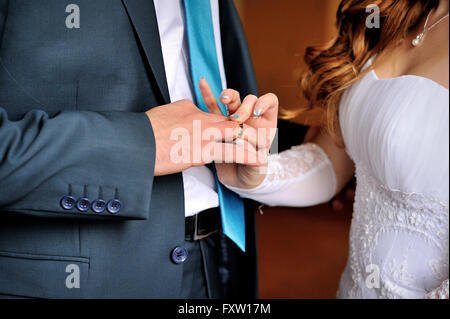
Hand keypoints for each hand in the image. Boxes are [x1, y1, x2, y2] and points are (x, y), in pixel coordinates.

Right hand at [146, 99, 263, 175]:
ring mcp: (202, 132)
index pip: (211, 112)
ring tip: (264, 145)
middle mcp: (199, 117)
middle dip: (245, 126)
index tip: (231, 128)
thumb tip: (178, 120)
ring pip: (235, 132)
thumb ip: (174, 116)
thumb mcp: (160, 117)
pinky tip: (258, 160)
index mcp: (187, 107)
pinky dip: (247, 155)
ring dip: (251, 139)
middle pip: (229, 119)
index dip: (224, 122)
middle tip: (257, 134)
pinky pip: (231, 151)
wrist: (134, 145)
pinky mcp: (202, 150)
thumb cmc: (141, 134)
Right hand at [199, 79, 278, 188]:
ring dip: (227, 97)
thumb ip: (256, 157)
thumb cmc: (252, 172)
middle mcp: (251, 118)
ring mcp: (234, 119)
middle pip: (248, 100)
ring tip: (223, 99)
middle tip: (238, 119)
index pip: (270, 101)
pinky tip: (202, 83)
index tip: (258, 112)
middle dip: (243, 107)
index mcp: (266, 123)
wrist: (238, 180)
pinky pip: (212, 107)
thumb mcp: (258, 167)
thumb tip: (252, 149)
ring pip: (230, 101)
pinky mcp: (218, 124)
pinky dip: (208, 95)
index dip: (265, 102)